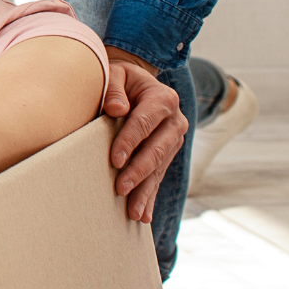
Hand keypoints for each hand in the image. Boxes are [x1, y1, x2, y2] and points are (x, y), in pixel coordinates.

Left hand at [103, 48, 186, 222]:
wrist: (136, 83)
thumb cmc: (120, 79)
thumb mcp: (115, 73)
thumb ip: (114, 88)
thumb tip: (116, 109)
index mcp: (163, 99)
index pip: (145, 122)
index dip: (130, 141)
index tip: (115, 160)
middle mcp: (174, 121)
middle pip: (156, 150)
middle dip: (139, 171)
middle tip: (120, 188)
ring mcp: (173, 140)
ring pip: (159, 168)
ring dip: (145, 191)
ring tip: (132, 211)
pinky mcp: (167, 154)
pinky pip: (158, 177)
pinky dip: (149, 197)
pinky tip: (143, 215)